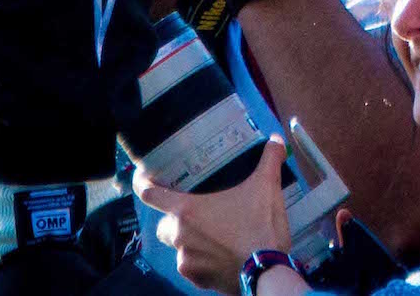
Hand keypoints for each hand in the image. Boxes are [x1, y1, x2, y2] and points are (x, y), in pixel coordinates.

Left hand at [138, 136, 290, 293]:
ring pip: (178, 247)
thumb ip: (269, 160)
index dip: (142, 184)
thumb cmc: (260, 227)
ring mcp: (186, 260)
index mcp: (187, 210)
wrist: (267, 272)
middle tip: (197, 213)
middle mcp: (180, 235)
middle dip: (175, 218)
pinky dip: (202, 262)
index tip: (144, 179)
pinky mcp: (196, 279)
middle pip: (164, 224)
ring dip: (190, 241)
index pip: (149, 194)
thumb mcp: (267, 186)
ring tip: (214, 236)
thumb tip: (276, 140)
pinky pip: (192, 267)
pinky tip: (221, 256)